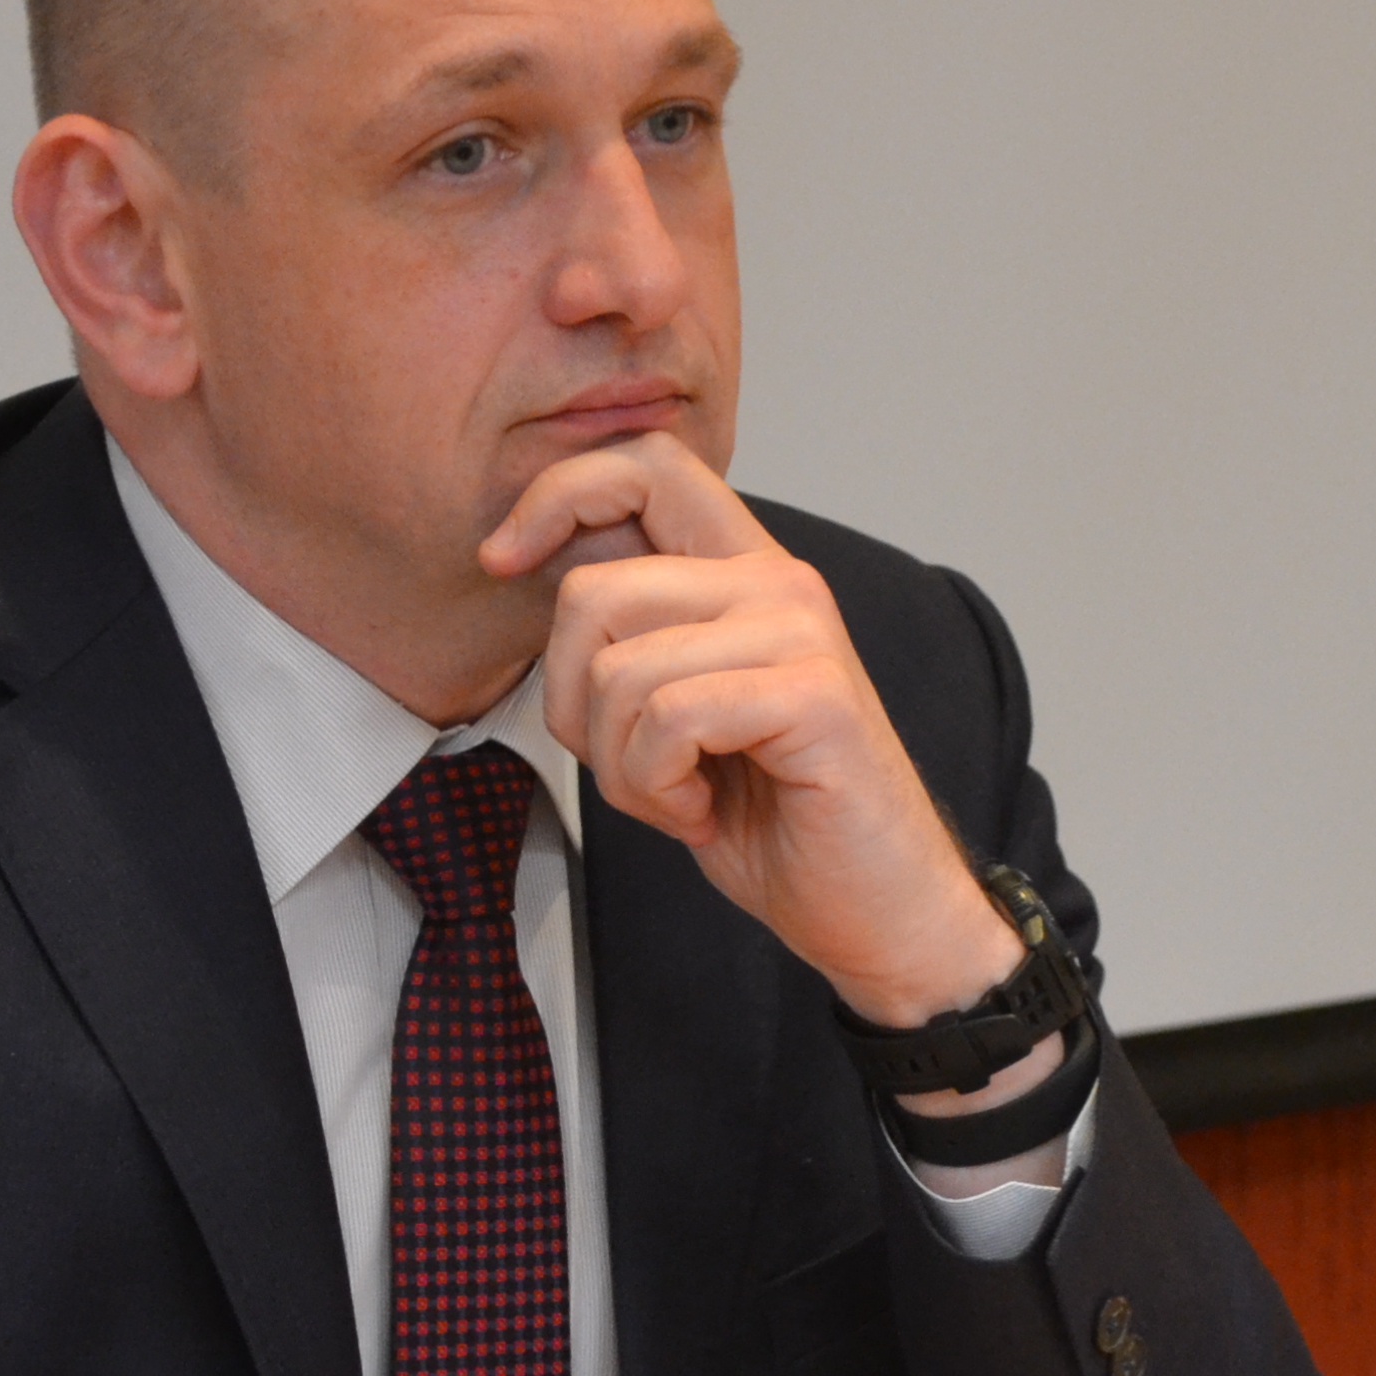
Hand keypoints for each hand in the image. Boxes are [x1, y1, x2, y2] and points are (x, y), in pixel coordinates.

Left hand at [481, 435, 1021, 1032]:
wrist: (876, 912)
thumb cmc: (775, 819)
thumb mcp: (675, 708)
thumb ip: (629, 632)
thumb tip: (528, 558)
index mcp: (743, 572)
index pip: (644, 463)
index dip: (556, 496)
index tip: (500, 561)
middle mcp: (776, 582)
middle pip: (593, 593)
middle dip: (570, 704)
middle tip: (627, 766)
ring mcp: (799, 631)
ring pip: (618, 671)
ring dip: (620, 766)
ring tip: (680, 796)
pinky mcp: (813, 693)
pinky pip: (667, 719)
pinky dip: (658, 788)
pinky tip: (703, 815)